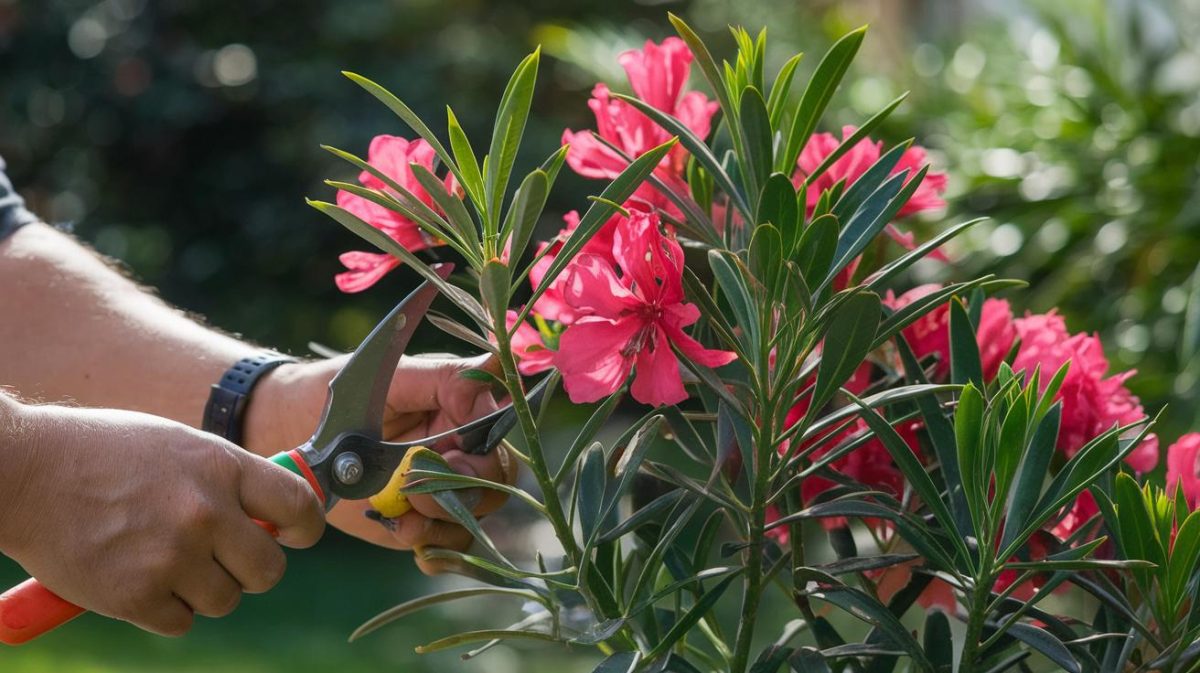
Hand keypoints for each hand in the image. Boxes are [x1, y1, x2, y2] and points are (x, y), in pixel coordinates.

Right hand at [0, 400, 324, 635]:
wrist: (28, 472)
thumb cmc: (106, 453)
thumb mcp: (181, 446)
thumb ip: (228, 479)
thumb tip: (275, 513)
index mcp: (221, 467)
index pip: (299, 506)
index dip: (306, 528)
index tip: (296, 535)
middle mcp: (205, 513)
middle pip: (269, 570)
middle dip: (252, 569)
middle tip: (226, 559)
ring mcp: (171, 557)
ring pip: (225, 600)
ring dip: (204, 589)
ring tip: (165, 559)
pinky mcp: (135, 595)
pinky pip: (180, 621)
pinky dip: (163, 608)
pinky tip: (137, 575)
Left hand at [244, 353, 517, 572]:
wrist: (288, 432)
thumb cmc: (338, 395)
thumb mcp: (389, 378)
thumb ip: (444, 377)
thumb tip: (495, 368)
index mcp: (461, 412)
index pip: (496, 441)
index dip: (482, 461)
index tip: (452, 465)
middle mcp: (459, 453)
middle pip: (493, 486)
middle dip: (459, 498)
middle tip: (417, 498)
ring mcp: (440, 490)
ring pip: (471, 519)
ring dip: (441, 527)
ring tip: (401, 523)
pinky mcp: (419, 520)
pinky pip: (447, 545)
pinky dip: (436, 551)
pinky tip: (409, 538)